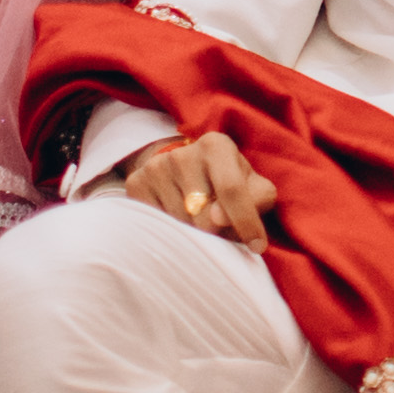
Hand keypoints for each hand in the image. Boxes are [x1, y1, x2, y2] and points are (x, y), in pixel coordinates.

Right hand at [112, 131, 274, 245]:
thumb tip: (217, 217)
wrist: (184, 172)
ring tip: (199, 223)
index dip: (246, 222)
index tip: (257, 246)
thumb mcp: (254, 187)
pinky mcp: (136, 184)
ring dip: (195, 235)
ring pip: (181, 225)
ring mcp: (155, 167)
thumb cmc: (228, 184)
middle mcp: (182, 153)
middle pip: (204, 215)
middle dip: (218, 232)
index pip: (232, 189)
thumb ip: (256, 199)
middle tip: (220, 227)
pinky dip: (172, 232)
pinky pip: (158, 225)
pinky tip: (178, 220)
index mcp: (216, 146)